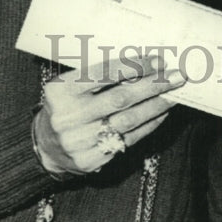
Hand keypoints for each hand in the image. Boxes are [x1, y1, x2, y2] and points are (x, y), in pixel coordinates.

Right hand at [33, 55, 184, 174]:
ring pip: (128, 121)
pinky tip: (162, 112)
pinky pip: (128, 140)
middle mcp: (70, 117)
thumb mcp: (70, 85)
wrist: (45, 146)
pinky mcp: (92, 161)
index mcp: (61, 91)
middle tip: (176, 76)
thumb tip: (142, 62)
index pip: (103, 74)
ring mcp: (80, 142)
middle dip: (153, 86)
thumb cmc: (65, 106)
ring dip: (156, 106)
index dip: (133, 66)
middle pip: (120, 98)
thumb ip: (98, 74)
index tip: (158, 60)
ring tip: (174, 94)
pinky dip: (148, 125)